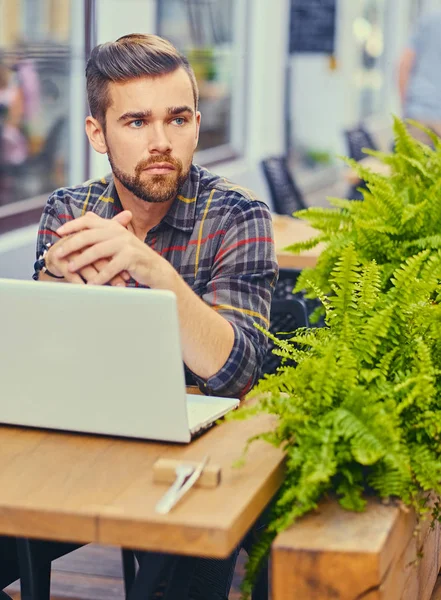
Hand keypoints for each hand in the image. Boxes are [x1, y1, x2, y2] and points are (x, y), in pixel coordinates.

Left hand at [55, 210, 172, 286]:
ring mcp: (125, 244)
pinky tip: (90, 284)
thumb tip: (88, 215)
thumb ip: (104, 228)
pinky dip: (99, 277)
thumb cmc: (134, 256)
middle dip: (71, 244)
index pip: (89, 221)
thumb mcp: (119, 238)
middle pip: (89, 235)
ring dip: (81, 260)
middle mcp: (119, 232)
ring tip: (70, 268)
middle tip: (58, 253)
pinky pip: (110, 268)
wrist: (156, 268)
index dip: (72, 225)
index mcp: (113, 226)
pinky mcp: (131, 257)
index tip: (58, 232)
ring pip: (97, 251)